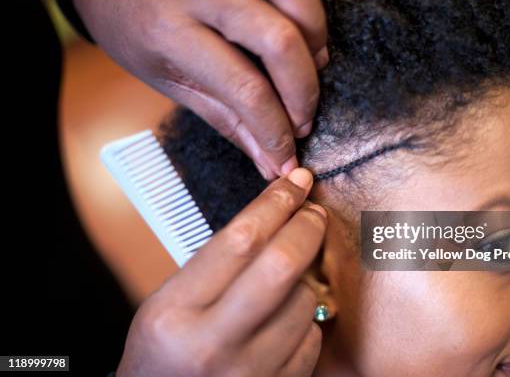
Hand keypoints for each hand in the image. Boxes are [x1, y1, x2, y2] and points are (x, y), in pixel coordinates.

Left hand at [72, 0, 327, 178]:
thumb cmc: (131, 29)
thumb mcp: (167, 80)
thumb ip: (225, 119)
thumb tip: (269, 160)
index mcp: (169, 33)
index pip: (243, 88)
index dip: (276, 129)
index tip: (287, 155)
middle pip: (277, 38)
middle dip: (304, 88)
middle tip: (303, 118)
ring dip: (314, 33)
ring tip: (311, 64)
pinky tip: (300, 20)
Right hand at [117, 168, 326, 375]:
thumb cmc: (164, 352)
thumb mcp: (168, 303)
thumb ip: (215, 266)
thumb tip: (276, 220)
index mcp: (175, 312)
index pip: (240, 240)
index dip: (276, 203)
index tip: (296, 184)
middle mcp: (212, 344)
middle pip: (281, 266)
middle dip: (307, 227)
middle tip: (314, 212)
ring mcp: (248, 373)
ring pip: (305, 301)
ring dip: (305, 281)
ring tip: (284, 285)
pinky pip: (312, 338)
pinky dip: (305, 320)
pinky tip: (284, 322)